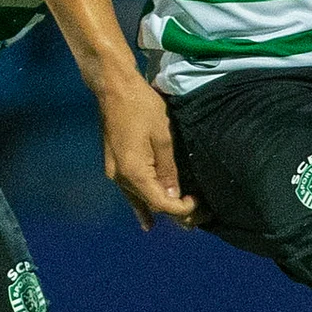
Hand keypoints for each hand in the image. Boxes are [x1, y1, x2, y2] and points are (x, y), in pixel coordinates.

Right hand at [97, 72, 198, 229]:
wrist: (114, 89)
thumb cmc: (141, 107)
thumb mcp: (162, 137)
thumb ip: (168, 169)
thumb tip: (173, 195)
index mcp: (133, 172)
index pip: (160, 202)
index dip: (180, 209)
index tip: (198, 204)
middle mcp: (120, 178)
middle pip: (149, 204)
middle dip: (173, 212)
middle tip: (197, 217)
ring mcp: (114, 172)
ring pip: (139, 199)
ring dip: (159, 210)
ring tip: (180, 223)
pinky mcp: (114, 165)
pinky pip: (130, 191)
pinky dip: (141, 205)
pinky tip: (147, 221)